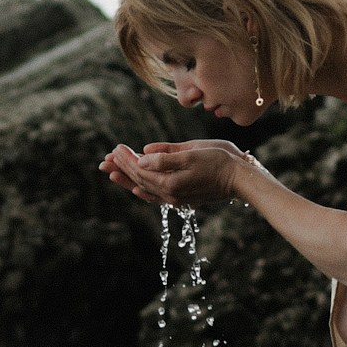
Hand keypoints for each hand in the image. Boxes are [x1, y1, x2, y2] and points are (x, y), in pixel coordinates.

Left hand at [98, 140, 266, 206]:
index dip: (126, 159)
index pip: (140, 170)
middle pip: (139, 180)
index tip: (115, 148)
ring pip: (146, 188)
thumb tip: (141, 157)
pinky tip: (137, 189)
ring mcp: (176, 198)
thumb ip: (165, 157)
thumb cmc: (219, 161)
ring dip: (128, 179)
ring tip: (111, 172)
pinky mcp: (183, 198)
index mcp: (170, 183)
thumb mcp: (192, 153)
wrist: (241, 179)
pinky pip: (157, 197)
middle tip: (106, 157)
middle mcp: (170, 194)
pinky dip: (144, 191)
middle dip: (122, 168)